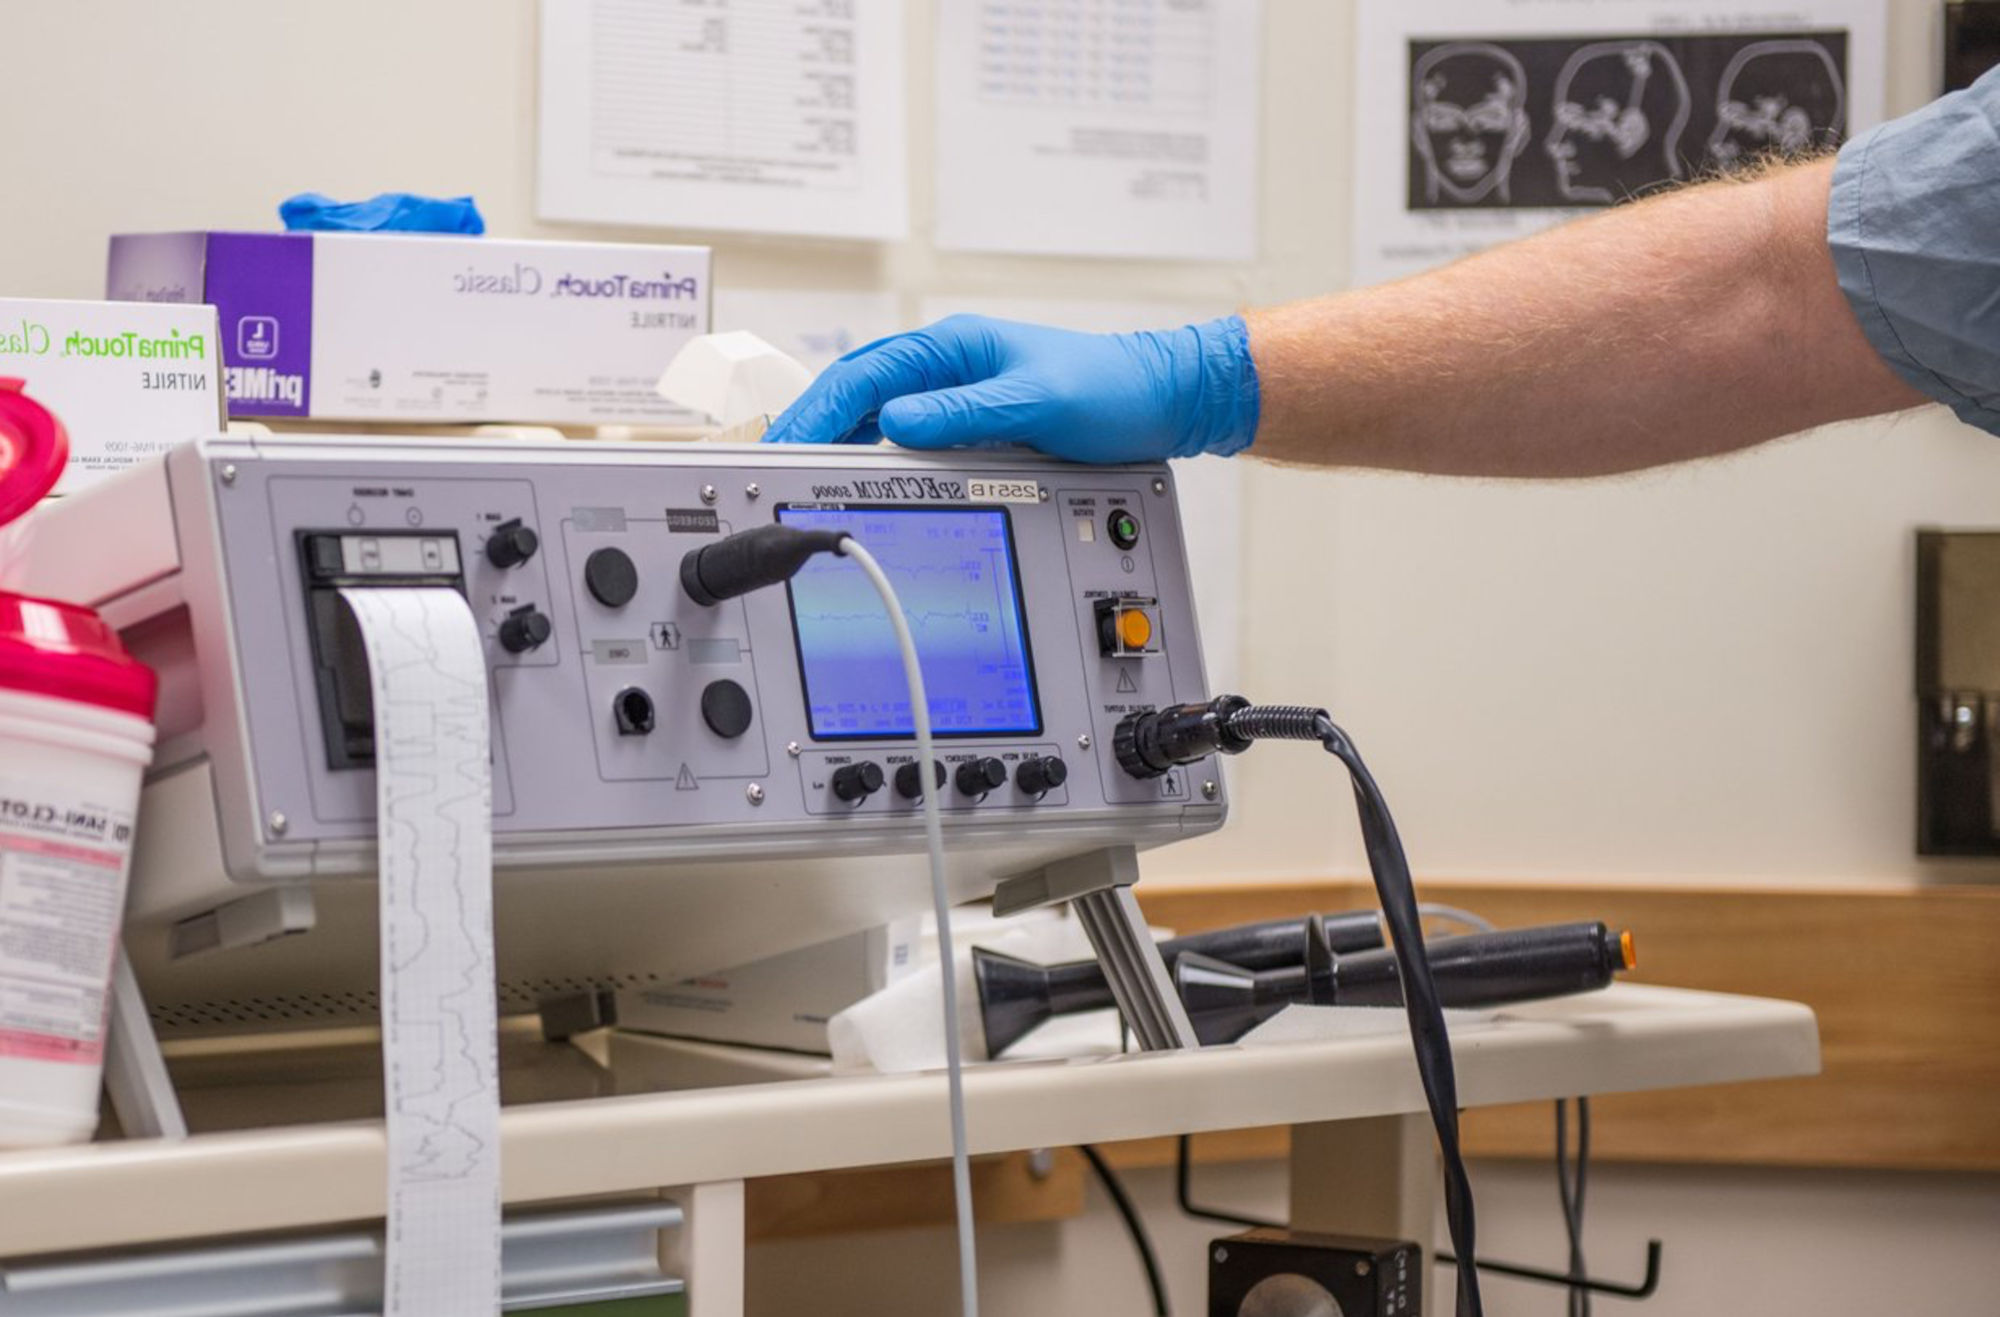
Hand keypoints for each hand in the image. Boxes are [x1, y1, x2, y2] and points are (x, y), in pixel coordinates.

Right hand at [761, 314, 1260, 462]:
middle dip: (809, 425)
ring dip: (836, 439)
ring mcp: (957, 393)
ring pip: (876, 414)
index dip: (816, 411)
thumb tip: (895, 421)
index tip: (783, 442)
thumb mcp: (1037, 403)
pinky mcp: (971, 421)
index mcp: (954, 348)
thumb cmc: (1111, 389)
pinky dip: (872, 453)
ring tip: (798, 474)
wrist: (1163, 399)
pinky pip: (906, 436)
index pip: (863, 377)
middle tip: (768, 465)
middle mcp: (948, 366)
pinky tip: (858, 475)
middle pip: (856, 393)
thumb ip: (964, 413)